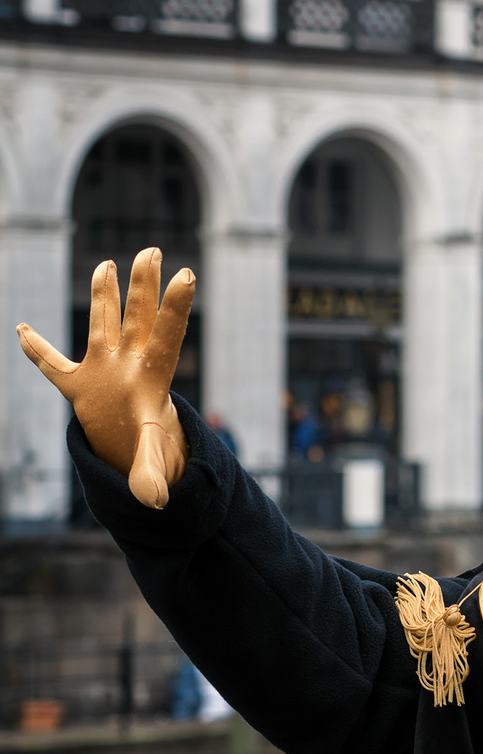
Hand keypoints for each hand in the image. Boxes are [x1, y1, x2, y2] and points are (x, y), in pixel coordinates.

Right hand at [16, 248, 194, 508]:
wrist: (133, 446)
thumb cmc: (149, 442)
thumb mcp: (151, 456)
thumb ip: (152, 474)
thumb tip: (156, 502)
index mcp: (152, 377)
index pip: (169, 335)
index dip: (177, 307)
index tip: (189, 275)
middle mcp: (129, 362)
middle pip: (138, 317)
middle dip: (143, 286)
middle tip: (151, 250)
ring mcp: (104, 366)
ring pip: (103, 323)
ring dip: (103, 295)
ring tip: (107, 265)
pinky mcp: (76, 381)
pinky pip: (52, 364)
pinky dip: (36, 350)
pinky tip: (21, 331)